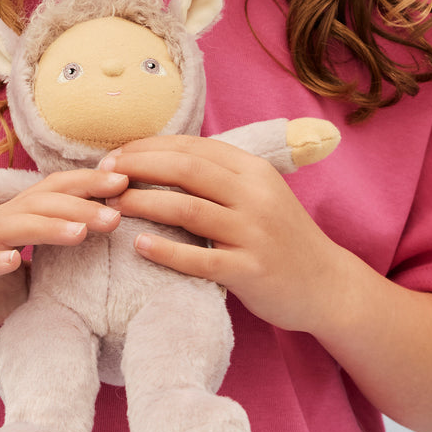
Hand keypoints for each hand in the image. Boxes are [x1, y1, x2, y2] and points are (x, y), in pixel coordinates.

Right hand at [0, 168, 127, 355]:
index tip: (127, 183)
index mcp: (15, 220)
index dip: (89, 184)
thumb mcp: (28, 276)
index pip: (55, 192)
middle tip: (117, 212)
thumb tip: (109, 256)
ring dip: (47, 227)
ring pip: (11, 227)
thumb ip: (57, 260)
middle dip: (80, 205)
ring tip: (80, 233)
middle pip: (39, 204)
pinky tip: (13, 262)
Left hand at [100, 135, 343, 332]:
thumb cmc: (282, 238)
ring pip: (187, 208)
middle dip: (137, 168)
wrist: (327, 285)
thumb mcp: (259, 195)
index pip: (192, 147)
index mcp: (253, 170)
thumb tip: (161, 159)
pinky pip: (198, 258)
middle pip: (184, 169)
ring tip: (112, 205)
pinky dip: (165, 250)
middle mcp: (255, 195)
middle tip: (103, 177)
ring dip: (142, 203)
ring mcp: (253, 232)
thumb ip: (220, 177)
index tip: (115, 156)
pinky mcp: (249, 270)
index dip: (148, 148)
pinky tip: (138, 246)